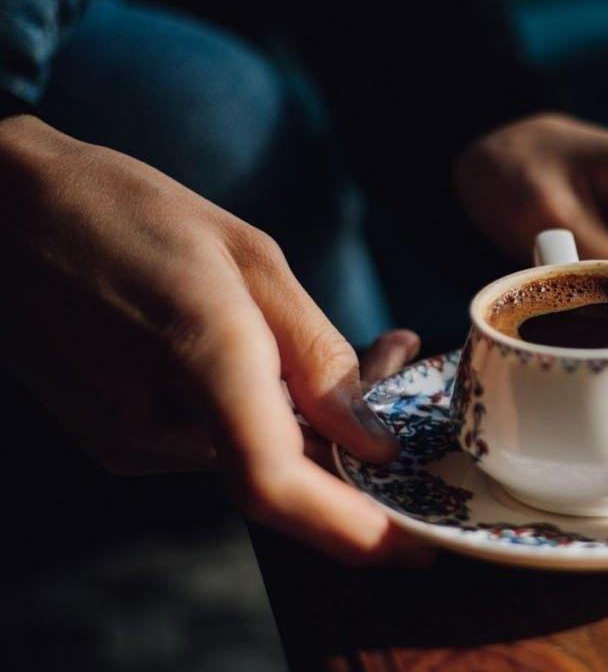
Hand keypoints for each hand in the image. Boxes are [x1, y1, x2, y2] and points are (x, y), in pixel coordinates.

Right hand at [0, 115, 428, 564]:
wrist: (4, 212)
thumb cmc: (127, 211)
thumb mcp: (249, 256)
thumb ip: (316, 354)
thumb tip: (371, 442)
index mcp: (200, 357)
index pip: (276, 484)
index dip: (351, 529)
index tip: (415, 547)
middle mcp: (155, 423)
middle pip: (283, 473)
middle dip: (355, 446)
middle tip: (398, 363)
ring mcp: (128, 440)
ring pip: (254, 455)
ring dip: (311, 418)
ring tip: (342, 339)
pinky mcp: (116, 440)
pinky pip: (215, 442)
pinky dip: (261, 412)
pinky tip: (271, 352)